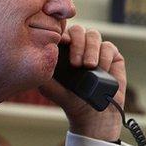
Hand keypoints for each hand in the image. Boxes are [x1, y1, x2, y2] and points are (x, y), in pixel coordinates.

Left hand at [37, 24, 125, 141]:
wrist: (91, 114)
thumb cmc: (68, 100)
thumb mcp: (48, 87)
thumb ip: (42, 70)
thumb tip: (34, 54)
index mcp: (62, 50)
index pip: (61, 32)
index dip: (61, 33)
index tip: (60, 43)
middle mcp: (78, 46)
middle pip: (78, 30)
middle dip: (77, 44)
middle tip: (76, 64)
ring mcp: (95, 50)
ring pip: (93, 35)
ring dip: (90, 49)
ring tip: (88, 66)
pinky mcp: (112, 56)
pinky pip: (109, 46)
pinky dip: (104, 55)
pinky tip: (100, 68)